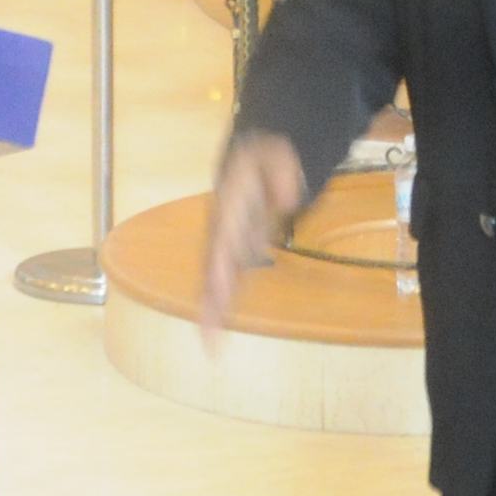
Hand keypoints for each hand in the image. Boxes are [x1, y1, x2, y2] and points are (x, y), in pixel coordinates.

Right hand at [197, 131, 310, 346]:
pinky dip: (218, 304)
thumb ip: (282, 172)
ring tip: (208, 342)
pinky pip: (225, 279)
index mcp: (231, 203)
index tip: (220, 290)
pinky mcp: (234, 251)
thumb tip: (288, 199)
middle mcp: (222, 227)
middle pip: (213, 265)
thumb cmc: (265, 156)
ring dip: (212, 308)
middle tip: (207, 332)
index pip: (225, 237)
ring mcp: (226, 241)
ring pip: (215, 277)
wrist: (249, 156)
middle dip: (211, 297)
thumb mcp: (277, 153)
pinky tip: (214, 333)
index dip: (222, 265)